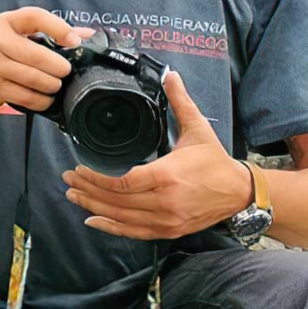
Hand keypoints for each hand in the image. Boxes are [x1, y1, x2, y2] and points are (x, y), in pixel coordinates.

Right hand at [0, 8, 95, 112]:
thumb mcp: (12, 34)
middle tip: (64, 72)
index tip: (73, 41)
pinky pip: (26, 97)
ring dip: (51, 86)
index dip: (59, 28)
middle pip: (38, 56)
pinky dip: (41, 100)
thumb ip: (48, 32)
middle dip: (59, 68)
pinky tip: (44, 98)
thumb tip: (86, 35)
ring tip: (54, 85)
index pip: (35, 17)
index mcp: (4, 23)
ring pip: (34, 79)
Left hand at [62, 70, 251, 240]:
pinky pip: (133, 232)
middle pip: (116, 200)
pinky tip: (93, 220)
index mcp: (167, 175)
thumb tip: (170, 75)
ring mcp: (166, 219)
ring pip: (121, 217)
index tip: (78, 169)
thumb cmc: (216, 161)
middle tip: (68, 179)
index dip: (96, 178)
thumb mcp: (198, 128)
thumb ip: (180, 102)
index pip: (122, 182)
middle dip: (87, 190)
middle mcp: (164, 201)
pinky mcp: (168, 230)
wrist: (239, 192)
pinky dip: (111, 228)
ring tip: (74, 196)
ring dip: (93, 207)